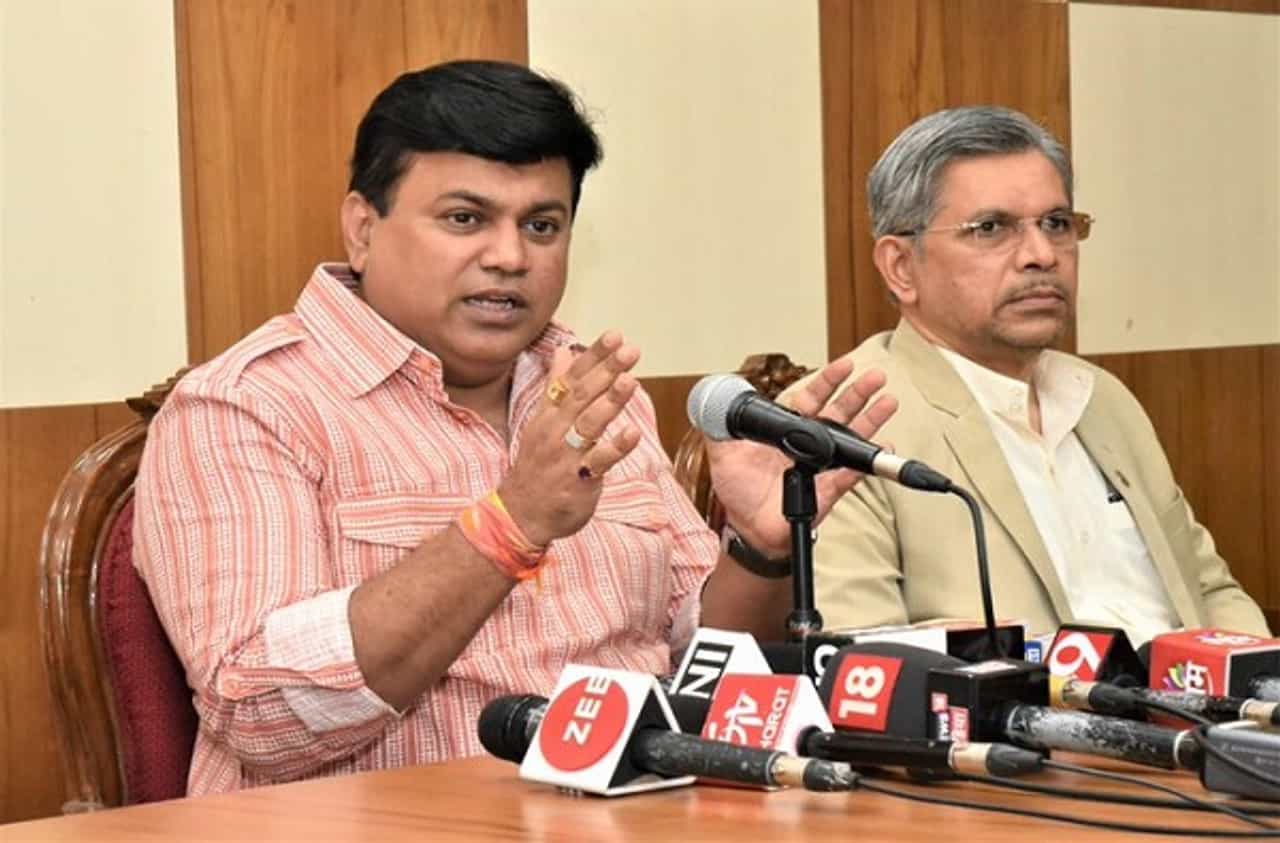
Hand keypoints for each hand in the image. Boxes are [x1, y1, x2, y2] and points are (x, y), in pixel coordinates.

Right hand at [499, 331, 643, 545]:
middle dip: (607, 370)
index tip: (614, 336)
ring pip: (589, 423)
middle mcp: (557, 429)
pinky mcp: (580, 480)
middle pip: (583, 395)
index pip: (572, 378)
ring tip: (630, 379)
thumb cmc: (537, 465)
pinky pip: (599, 462)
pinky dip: (616, 447)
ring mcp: (568, 455)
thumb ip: (556, 386)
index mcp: (550, 413)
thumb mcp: (542, 421)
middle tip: (629, 350)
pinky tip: (632, 433)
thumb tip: (562, 351)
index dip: (594, 357)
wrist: (520, 514)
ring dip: (610, 401)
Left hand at [706, 358, 896, 555]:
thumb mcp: (722, 455)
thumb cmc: (740, 493)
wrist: (749, 531)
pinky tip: (883, 449)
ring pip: (850, 438)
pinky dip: (866, 463)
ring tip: (888, 401)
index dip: (827, 381)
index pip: (809, 398)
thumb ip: (719, 428)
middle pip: (837, 412)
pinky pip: (850, 475)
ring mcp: (821, 466)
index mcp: (785, 430)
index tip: (844, 366)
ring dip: (870, 420)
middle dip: (857, 393)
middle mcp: (807, 444)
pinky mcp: (828, 490)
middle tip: (875, 376)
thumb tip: (714, 403)